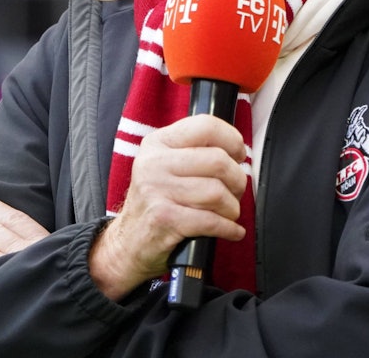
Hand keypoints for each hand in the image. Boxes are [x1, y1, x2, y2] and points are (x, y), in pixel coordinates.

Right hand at [89, 114, 247, 299]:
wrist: (129, 243)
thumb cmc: (157, 202)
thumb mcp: (166, 165)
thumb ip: (195, 150)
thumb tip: (238, 149)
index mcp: (158, 143)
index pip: (205, 126)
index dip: (232, 140)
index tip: (239, 155)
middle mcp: (154, 162)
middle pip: (218, 161)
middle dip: (237, 180)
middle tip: (235, 191)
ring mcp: (156, 190)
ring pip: (217, 192)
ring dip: (232, 208)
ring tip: (228, 213)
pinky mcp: (163, 219)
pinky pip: (211, 221)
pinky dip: (229, 228)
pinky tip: (231, 230)